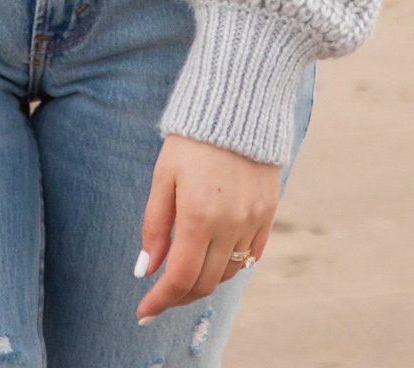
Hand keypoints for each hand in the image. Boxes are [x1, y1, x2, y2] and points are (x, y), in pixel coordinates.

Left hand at [134, 133, 280, 321]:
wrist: (239, 103)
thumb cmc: (193, 137)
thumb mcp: (164, 176)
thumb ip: (155, 226)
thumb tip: (146, 270)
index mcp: (199, 215)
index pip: (180, 277)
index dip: (160, 300)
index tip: (144, 311)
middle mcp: (230, 223)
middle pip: (205, 282)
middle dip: (180, 295)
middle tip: (162, 294)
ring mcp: (253, 219)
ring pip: (229, 273)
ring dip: (205, 280)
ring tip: (186, 273)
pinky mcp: (269, 211)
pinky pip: (252, 255)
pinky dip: (232, 265)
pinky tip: (215, 257)